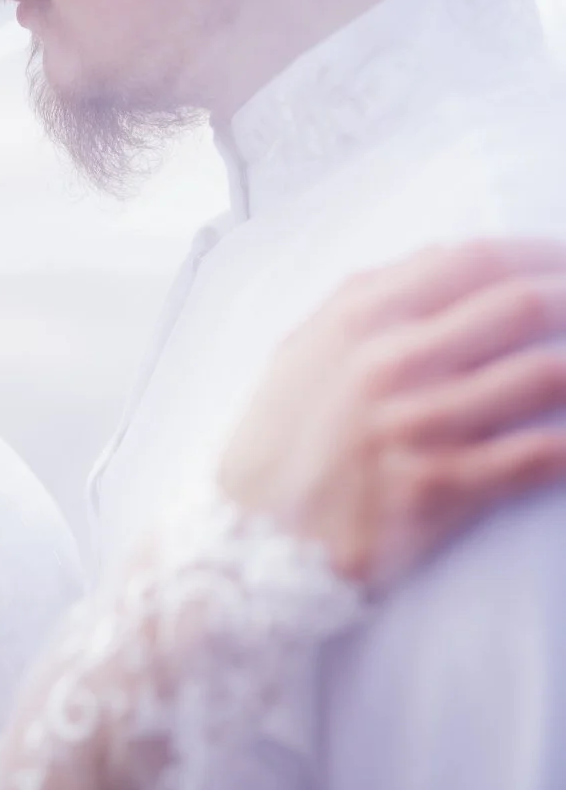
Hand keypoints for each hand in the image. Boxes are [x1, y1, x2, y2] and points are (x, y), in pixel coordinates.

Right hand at [219, 240, 565, 587]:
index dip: (541, 253)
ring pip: (546, 376)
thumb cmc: (282, 439)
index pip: (475, 260)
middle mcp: (392, 362)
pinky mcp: (441, 489)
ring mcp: (419, 425)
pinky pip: (539, 457)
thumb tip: (443, 260)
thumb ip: (368, 298)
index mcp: (359, 317)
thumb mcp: (304, 348)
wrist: (252, 536)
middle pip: (521, 306)